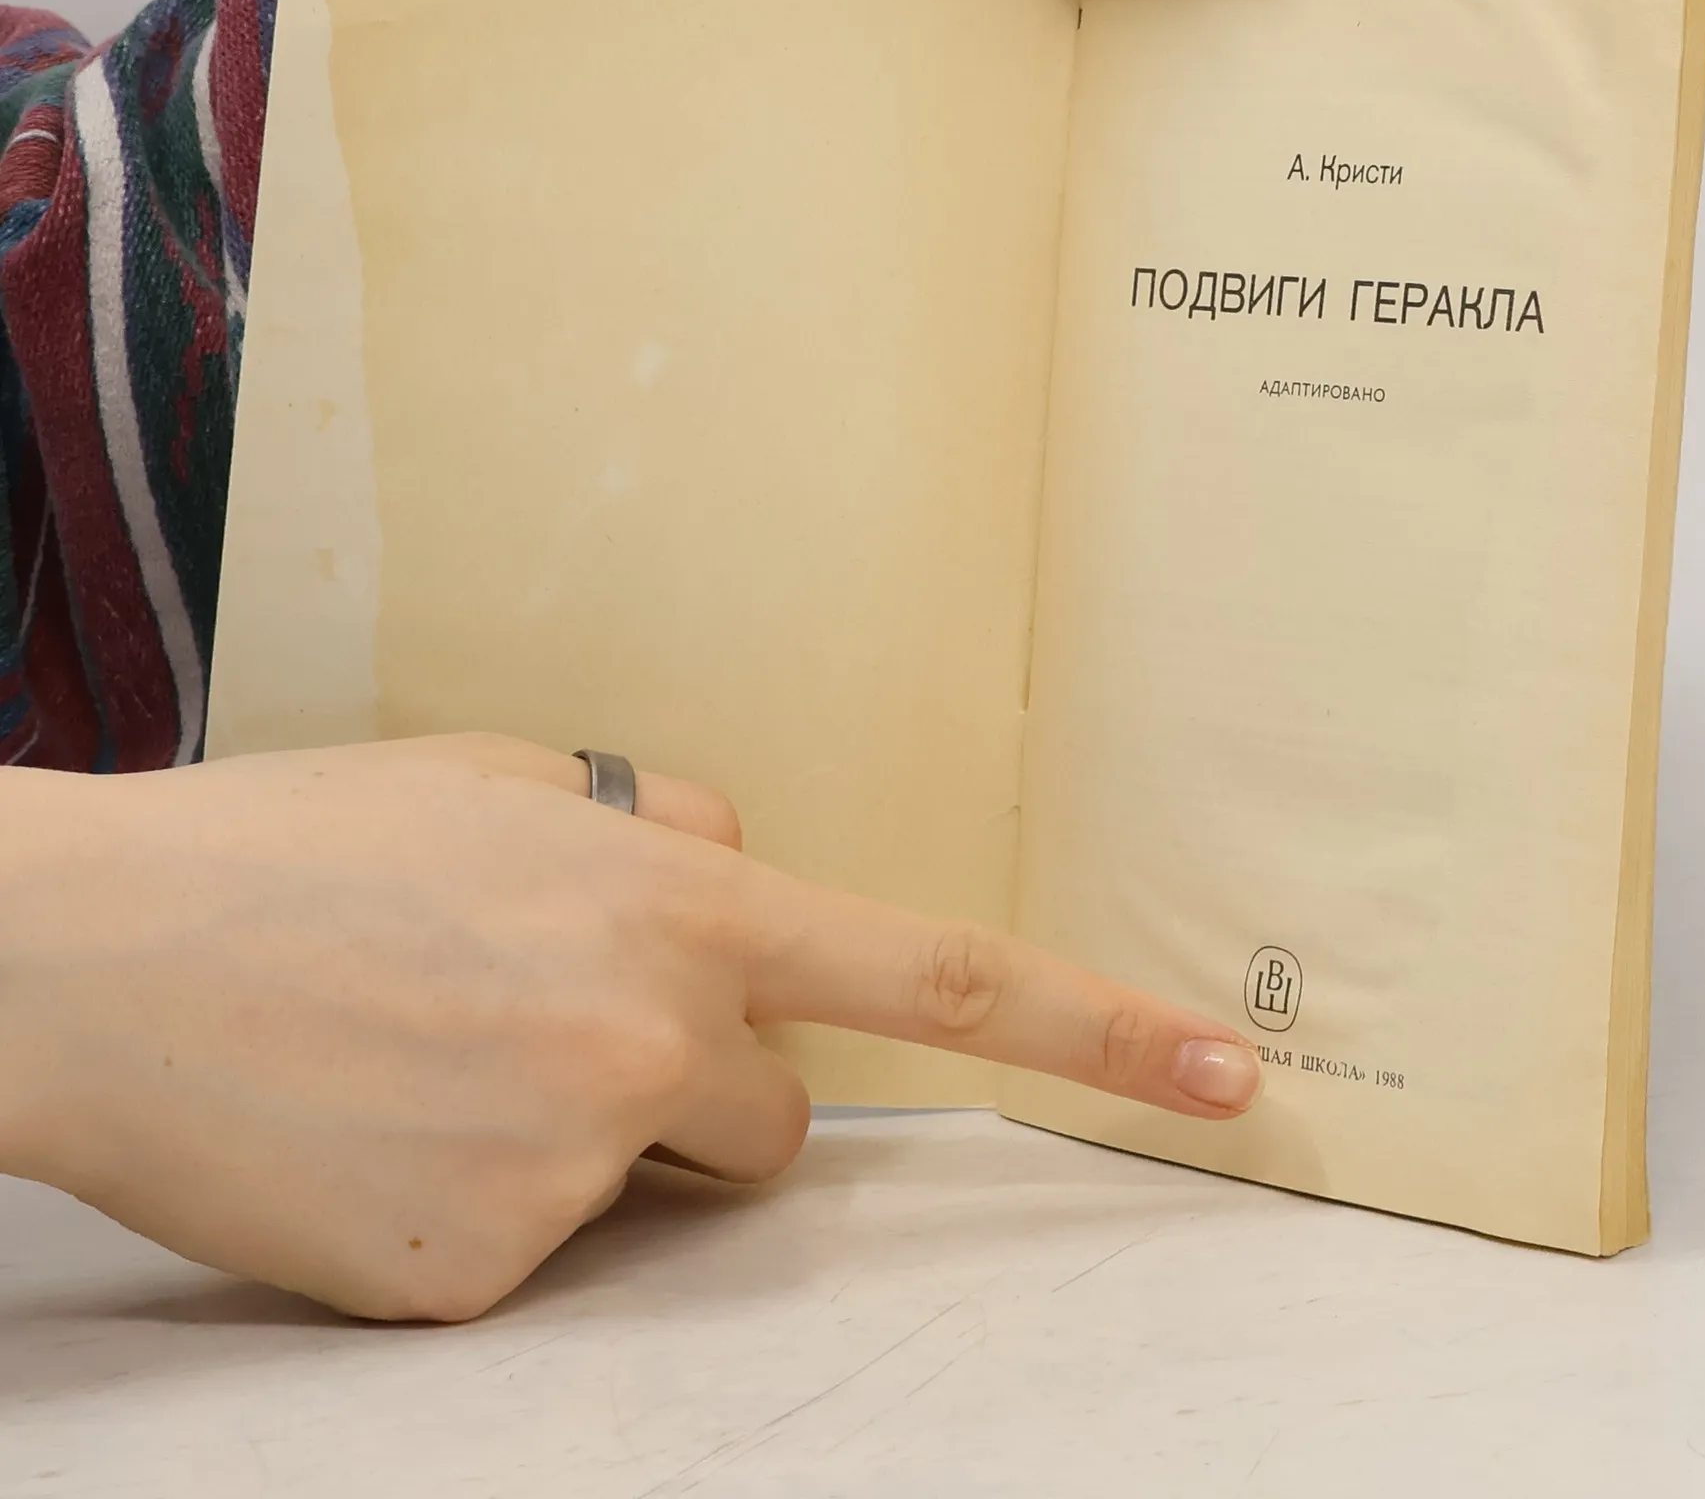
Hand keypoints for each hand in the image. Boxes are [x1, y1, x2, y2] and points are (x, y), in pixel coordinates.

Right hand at [0, 736, 1259, 1322]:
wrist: (98, 958)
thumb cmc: (303, 850)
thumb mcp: (507, 786)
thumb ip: (663, 831)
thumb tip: (748, 861)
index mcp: (676, 902)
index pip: (934, 971)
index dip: (1097, 1025)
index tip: (1230, 1078)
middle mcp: (646, 1039)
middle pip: (780, 1119)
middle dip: (704, 1090)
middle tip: (538, 1023)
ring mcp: (563, 1172)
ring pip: (660, 1185)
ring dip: (594, 1142)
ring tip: (436, 1060)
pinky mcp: (473, 1280)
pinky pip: (538, 1254)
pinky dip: (482, 1206)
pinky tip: (377, 1135)